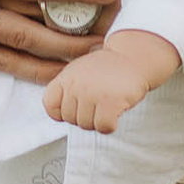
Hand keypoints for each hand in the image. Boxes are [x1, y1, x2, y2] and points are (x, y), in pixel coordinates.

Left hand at [42, 28, 180, 132]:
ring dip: (98, 120)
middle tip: (97, 103)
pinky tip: (115, 111)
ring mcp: (93, 94)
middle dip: (84, 116)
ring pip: (87, 125)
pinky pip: (104, 127)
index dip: (62, 111)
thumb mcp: (78, 72)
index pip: (50, 106)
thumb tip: (58, 116)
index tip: (76, 105)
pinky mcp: (111, 102)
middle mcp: (77, 85)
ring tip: (107, 104)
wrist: (133, 56)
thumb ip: (65, 90)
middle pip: (70, 119)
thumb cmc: (106, 68)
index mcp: (66, 77)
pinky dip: (110, 125)